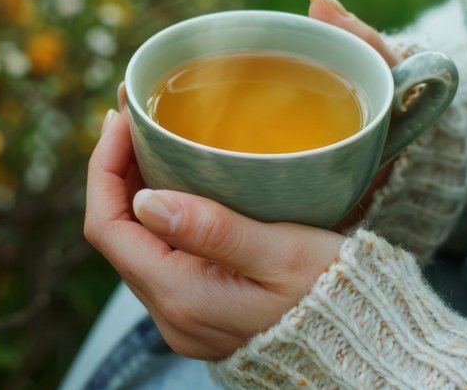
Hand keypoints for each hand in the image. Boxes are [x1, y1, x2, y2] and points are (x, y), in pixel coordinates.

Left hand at [84, 0, 395, 359]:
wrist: (362, 346)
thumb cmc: (334, 296)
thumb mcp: (282, 254)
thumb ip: (214, 229)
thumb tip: (144, 200)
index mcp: (182, 297)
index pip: (108, 227)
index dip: (104, 168)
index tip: (121, 120)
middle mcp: (171, 313)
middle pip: (116, 233)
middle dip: (116, 170)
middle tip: (134, 119)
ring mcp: (183, 315)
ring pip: (137, 242)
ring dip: (135, 189)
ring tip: (150, 139)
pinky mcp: (200, 309)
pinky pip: (160, 254)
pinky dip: (159, 212)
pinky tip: (178, 181)